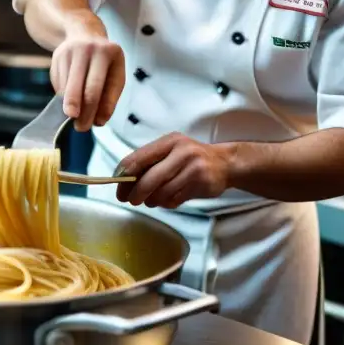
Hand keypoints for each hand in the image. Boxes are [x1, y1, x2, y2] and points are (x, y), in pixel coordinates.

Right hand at [51, 32, 124, 130]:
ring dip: (70, 108)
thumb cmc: (103, 62)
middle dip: (83, 112)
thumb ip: (108, 94)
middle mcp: (90, 50)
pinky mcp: (57, 57)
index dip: (101, 107)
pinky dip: (63, 97)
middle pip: (84, 89)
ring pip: (68, 88)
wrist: (82, 33)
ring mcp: (71, 52)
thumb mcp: (113, 72)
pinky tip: (68, 100)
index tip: (98, 123)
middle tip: (81, 128)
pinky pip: (59, 84)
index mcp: (109, 53)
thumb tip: (97, 120)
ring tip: (74, 118)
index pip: (104, 87)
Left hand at [115, 133, 231, 208]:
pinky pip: (175, 199)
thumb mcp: (172, 150)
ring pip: (162, 192)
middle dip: (136, 193)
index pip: (138, 158)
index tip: (118, 188)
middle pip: (149, 178)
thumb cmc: (191, 158)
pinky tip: (169, 199)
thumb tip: (123, 179)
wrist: (226, 163)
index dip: (124, 175)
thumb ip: (151, 161)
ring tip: (152, 200)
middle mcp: (181, 152)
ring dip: (153, 200)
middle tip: (130, 200)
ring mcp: (192, 167)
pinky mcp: (201, 183)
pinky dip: (167, 203)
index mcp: (169, 141)